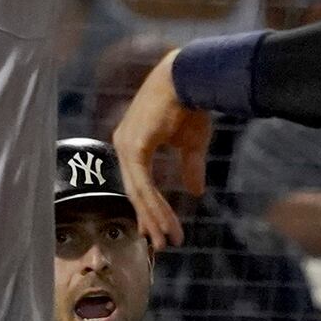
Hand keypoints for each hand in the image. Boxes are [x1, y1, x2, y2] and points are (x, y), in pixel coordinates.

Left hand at [109, 50, 210, 249]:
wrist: (190, 77)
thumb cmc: (191, 103)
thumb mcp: (192, 143)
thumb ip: (190, 168)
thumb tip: (196, 192)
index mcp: (133, 141)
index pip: (138, 182)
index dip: (148, 207)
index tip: (155, 229)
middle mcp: (124, 144)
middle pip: (135, 191)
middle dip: (150, 219)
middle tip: (161, 243)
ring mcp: (126, 145)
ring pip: (139, 192)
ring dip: (154, 218)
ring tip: (167, 239)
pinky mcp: (134, 147)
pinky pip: (143, 185)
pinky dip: (155, 205)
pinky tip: (165, 222)